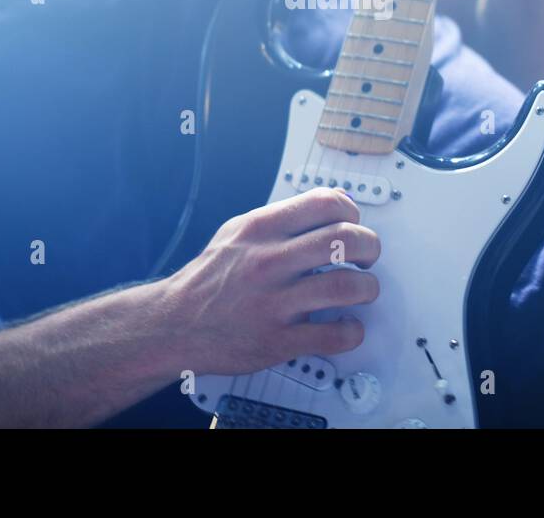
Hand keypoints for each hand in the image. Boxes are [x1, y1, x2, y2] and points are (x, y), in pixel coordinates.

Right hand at [163, 187, 380, 375]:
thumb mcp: (239, 231)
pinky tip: (346, 326)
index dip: (352, 211)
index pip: (325, 202)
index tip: (354, 223)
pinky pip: (332, 335)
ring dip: (367, 288)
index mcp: (261, 229)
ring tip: (362, 291)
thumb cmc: (209, 279)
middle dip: (370, 247)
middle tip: (367, 258)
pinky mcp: (276, 341)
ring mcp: (273, 303)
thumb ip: (284, 217)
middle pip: (345, 239)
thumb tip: (332, 202)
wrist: (173, 324)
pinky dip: (351, 331)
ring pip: (346, 287)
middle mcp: (269, 261)